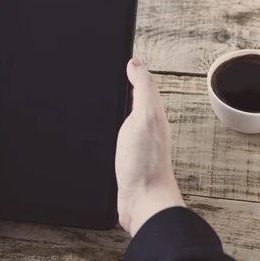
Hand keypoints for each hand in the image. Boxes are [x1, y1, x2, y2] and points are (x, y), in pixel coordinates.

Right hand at [116, 59, 184, 235]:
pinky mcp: (127, 158)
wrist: (143, 202)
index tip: (123, 58)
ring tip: (111, 94)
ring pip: (128, 117)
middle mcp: (147, 127)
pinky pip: (120, 135)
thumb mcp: (143, 117)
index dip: (134, 71)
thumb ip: (142, 89)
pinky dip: (113, 127)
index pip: (144, 85)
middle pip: (137, 100)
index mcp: (152, 114)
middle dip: (127, 86)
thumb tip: (135, 63)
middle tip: (117, 72)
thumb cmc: (144, 164)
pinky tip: (106, 128)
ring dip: (120, 106)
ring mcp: (137, 143)